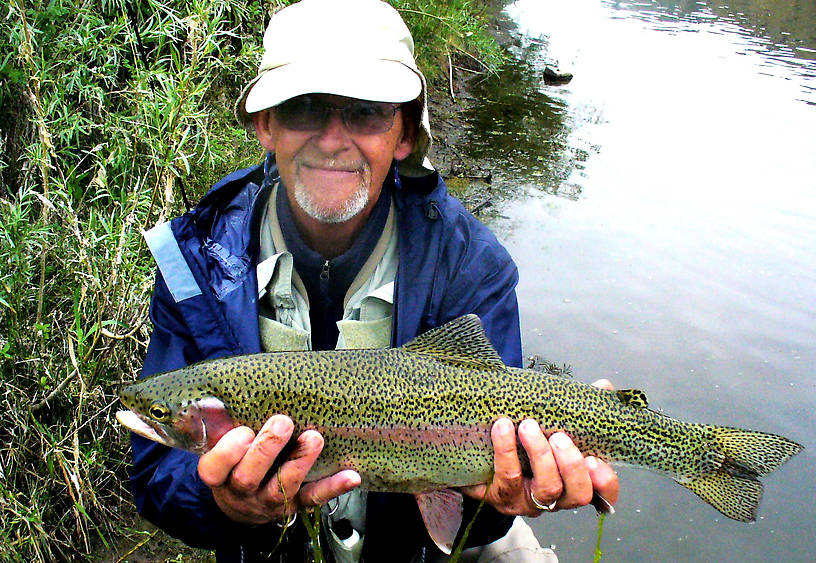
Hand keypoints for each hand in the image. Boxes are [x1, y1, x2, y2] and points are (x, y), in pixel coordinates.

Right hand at [197, 414, 360, 524]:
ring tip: (314, 438)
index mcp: (219, 476)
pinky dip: (333, 487)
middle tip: (282, 423)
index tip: (244, 431)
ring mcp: (270, 501)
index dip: (227, 452)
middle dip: (266, 449)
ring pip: (283, 487)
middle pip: (248, 477)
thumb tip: (213, 399)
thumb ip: (218, 424)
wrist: (242, 504)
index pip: (214, 469)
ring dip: (301, 461)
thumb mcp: (218, 446)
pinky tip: (350, 476)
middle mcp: (242, 492)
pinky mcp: (296, 505)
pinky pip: (315, 497)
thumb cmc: (233, 462)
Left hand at [462, 379, 618, 516]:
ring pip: (547, 488)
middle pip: (577, 494)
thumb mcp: (551, 425)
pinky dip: (506, 450)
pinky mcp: (502, 496)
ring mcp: (529, 500)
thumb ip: (580, 409)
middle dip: (572, 465)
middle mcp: (556, 497)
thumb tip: (603, 386)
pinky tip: (502, 427)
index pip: (602, 494)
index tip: (597, 460)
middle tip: (559, 436)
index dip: (606, 482)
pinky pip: (508, 477)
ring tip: (528, 426)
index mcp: (572, 480)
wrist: (477, 457)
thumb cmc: (522, 442)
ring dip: (540, 454)